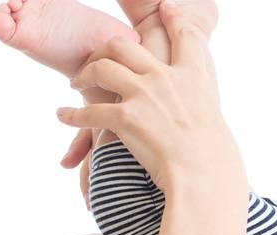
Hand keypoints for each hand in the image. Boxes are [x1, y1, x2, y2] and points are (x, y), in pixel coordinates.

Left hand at [58, 1, 243, 196]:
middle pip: (126, 45)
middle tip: (94, 59)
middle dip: (104, 48)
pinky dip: (72, 115)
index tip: (166, 8)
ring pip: (102, 68)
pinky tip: (62, 116)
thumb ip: (200, 107)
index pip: (185, 36)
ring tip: (75, 83)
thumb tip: (197, 113)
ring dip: (84, 74)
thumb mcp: (214, 120)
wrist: (204, 175)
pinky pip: (90, 111)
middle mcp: (165, 78)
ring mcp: (144, 96)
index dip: (175, 18)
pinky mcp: (126, 118)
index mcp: (191, 76)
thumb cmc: (213, 158)